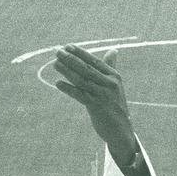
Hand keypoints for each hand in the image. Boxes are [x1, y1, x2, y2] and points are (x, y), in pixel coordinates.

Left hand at [54, 45, 137, 162]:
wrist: (121, 129)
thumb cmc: (115, 104)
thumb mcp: (115, 84)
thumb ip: (111, 66)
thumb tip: (113, 50)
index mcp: (114, 76)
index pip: (94, 61)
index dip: (80, 53)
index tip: (67, 46)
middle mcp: (109, 84)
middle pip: (86, 69)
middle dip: (71, 59)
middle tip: (57, 52)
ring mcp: (103, 95)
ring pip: (82, 80)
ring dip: (67, 71)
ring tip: (55, 64)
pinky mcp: (97, 107)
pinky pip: (80, 95)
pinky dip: (68, 89)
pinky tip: (58, 84)